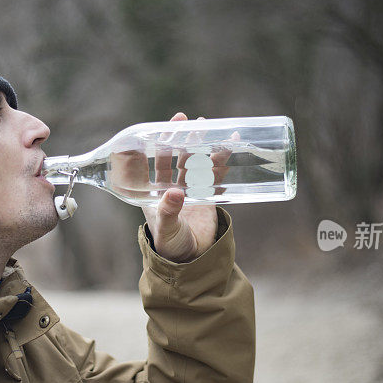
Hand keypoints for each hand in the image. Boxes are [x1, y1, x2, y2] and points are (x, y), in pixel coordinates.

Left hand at [141, 112, 217, 262]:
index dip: (158, 143)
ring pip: (196, 161)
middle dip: (183, 138)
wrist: (192, 262)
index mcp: (154, 191)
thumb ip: (168, 212)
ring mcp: (190, 190)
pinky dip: (222, 160)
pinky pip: (215, 174)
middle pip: (176, 156)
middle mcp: (171, 187)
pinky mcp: (207, 196)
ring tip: (211, 127)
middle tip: (191, 120)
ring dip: (203, 145)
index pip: (153, 161)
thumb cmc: (170, 247)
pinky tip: (229, 145)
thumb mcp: (166, 229)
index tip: (163, 128)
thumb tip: (175, 192)